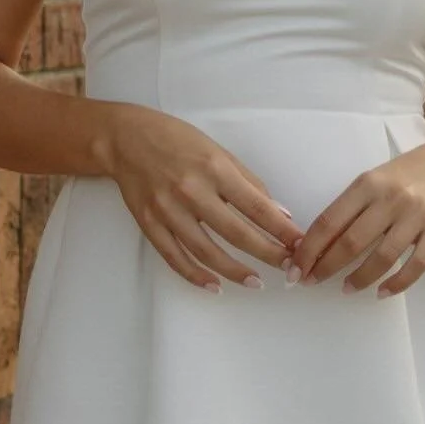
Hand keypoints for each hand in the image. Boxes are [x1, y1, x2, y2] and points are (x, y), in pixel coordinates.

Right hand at [106, 104, 305, 291]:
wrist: (125, 138)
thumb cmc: (177, 139)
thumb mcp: (218, 151)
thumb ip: (248, 182)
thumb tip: (279, 213)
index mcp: (214, 168)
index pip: (256, 205)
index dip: (280, 229)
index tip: (299, 244)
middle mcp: (192, 190)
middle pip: (236, 232)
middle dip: (266, 253)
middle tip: (286, 268)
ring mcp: (168, 209)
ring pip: (206, 251)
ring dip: (234, 271)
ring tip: (255, 282)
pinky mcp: (149, 223)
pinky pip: (174, 257)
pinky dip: (195, 275)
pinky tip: (214, 285)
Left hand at [291, 141, 424, 297]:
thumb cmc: (402, 178)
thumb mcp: (372, 181)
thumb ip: (348, 209)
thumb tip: (315, 245)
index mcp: (367, 184)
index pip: (330, 221)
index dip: (309, 249)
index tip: (295, 268)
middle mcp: (391, 198)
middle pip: (352, 242)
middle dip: (326, 267)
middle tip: (311, 282)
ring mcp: (417, 215)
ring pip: (383, 257)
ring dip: (360, 279)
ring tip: (346, 289)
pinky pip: (416, 265)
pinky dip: (397, 284)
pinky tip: (382, 292)